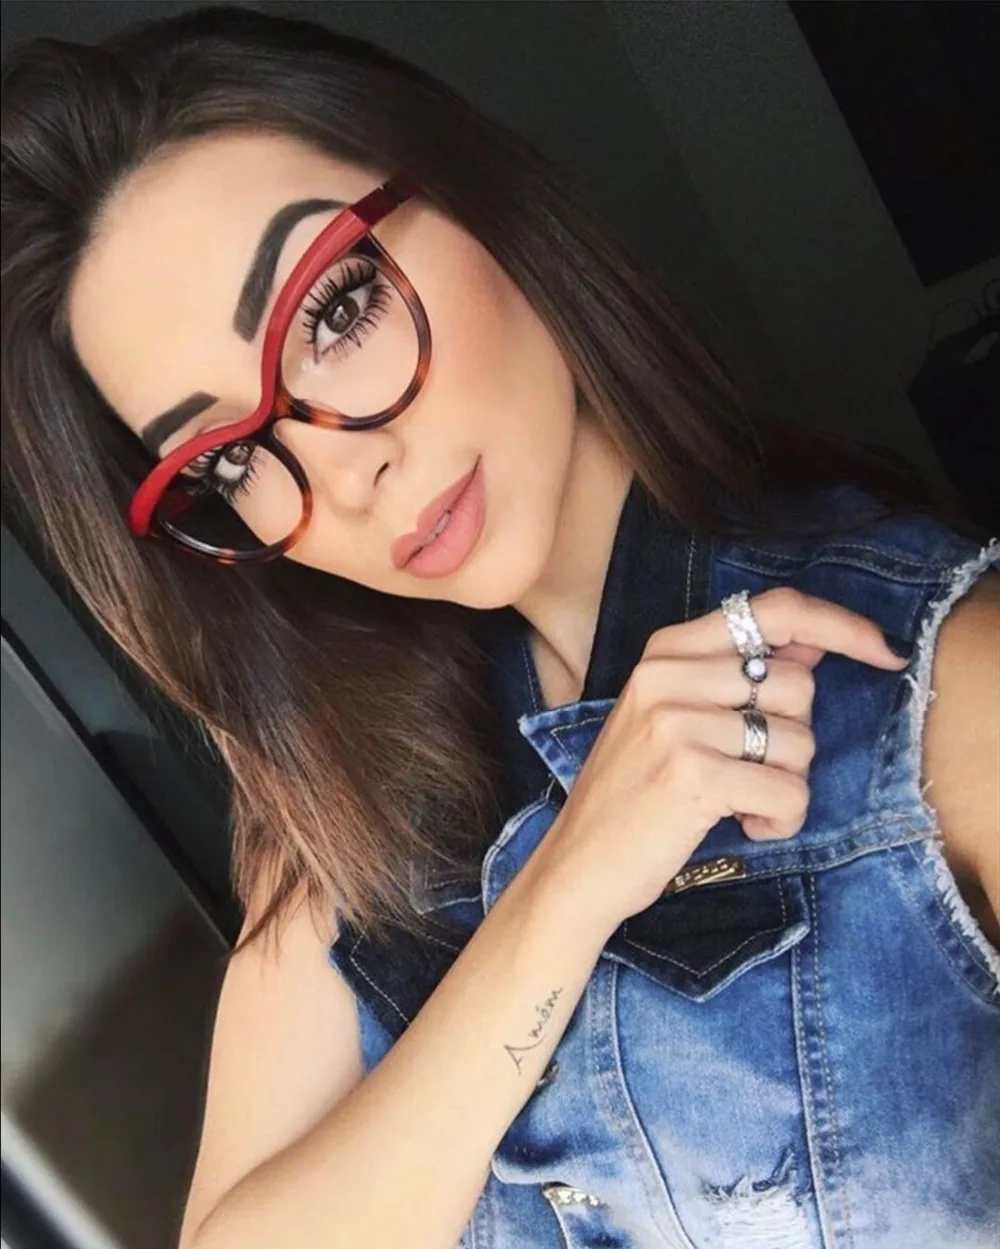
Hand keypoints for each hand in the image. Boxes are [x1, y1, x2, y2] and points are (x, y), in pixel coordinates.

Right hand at [534, 587, 907, 931]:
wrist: (578, 866)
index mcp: (665, 651)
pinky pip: (789, 791)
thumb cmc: (635, 795)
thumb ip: (735, 676)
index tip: (884, 654)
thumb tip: (815, 644)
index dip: (841, 626)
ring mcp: (677, 722)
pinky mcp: (692, 774)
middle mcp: (667, 675)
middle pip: (799, 686)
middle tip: (747, 770)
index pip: (775, 610)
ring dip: (786, 786)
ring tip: (738, 802)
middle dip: (793, 741)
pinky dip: (779, 819)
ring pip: (800, 742)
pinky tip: (741, 825)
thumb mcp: (673, 716)